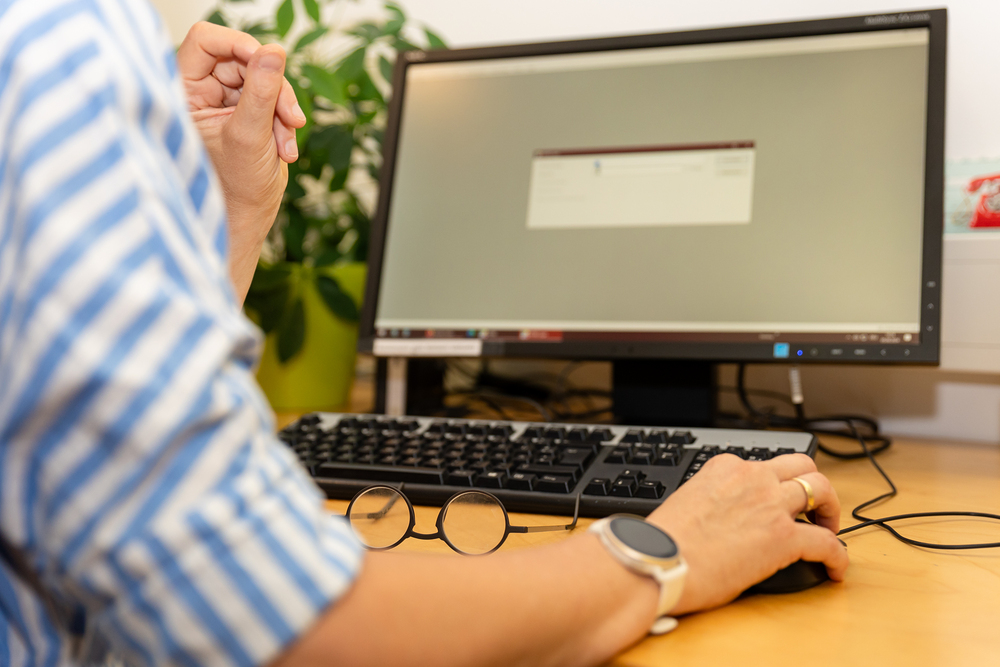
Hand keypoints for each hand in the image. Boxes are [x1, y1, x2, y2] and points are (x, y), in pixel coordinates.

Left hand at [177, 22, 306, 300]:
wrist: (247, 218)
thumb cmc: (234, 188)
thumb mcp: (251, 135)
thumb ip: (263, 91)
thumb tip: (274, 51)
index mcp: (183, 92)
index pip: (206, 41)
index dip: (239, 45)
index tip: (266, 63)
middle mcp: (200, 91)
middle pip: (243, 60)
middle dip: (273, 89)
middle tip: (290, 118)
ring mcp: (223, 101)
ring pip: (264, 79)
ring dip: (282, 109)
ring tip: (286, 143)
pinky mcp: (245, 112)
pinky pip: (272, 97)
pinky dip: (284, 120)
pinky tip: (285, 148)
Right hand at [647, 453, 847, 614]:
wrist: (660, 561)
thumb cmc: (665, 542)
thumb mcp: (689, 501)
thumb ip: (715, 501)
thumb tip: (726, 522)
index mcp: (725, 467)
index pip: (765, 464)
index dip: (777, 484)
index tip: (777, 500)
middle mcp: (753, 477)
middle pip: (803, 465)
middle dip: (814, 485)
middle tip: (814, 509)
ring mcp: (771, 504)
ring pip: (822, 490)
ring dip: (830, 511)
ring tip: (829, 530)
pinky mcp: (784, 537)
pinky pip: (827, 542)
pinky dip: (837, 556)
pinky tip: (835, 569)